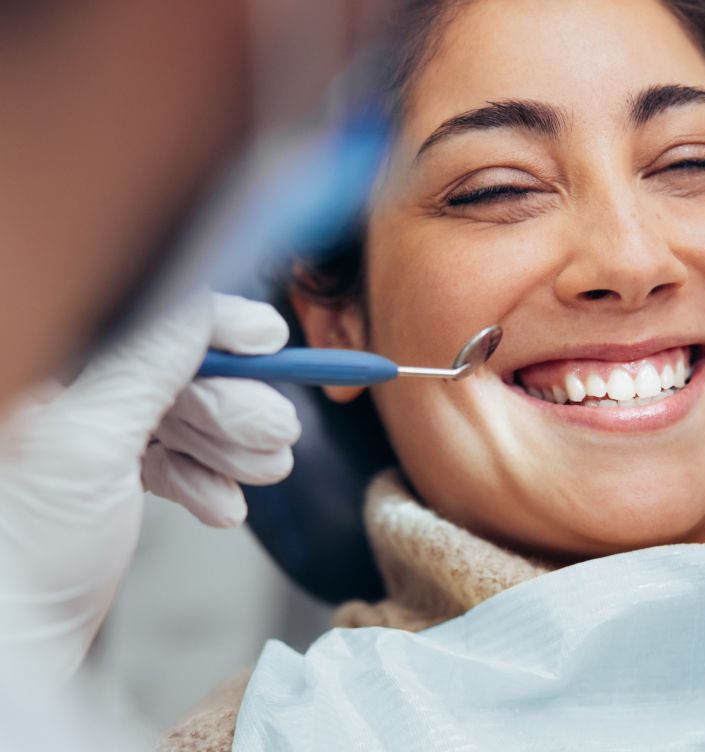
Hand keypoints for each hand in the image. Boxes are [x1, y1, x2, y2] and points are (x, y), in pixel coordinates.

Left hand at [0, 292, 299, 684]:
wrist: (12, 648)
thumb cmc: (20, 554)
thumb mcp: (90, 439)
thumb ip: (150, 362)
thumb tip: (207, 306)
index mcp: (49, 364)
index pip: (147, 319)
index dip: (214, 326)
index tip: (270, 339)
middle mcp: (66, 394)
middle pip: (176, 372)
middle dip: (234, 407)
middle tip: (278, 432)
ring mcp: (86, 438)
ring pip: (182, 419)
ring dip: (231, 448)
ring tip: (264, 472)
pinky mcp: (106, 481)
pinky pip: (172, 461)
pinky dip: (205, 481)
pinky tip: (222, 506)